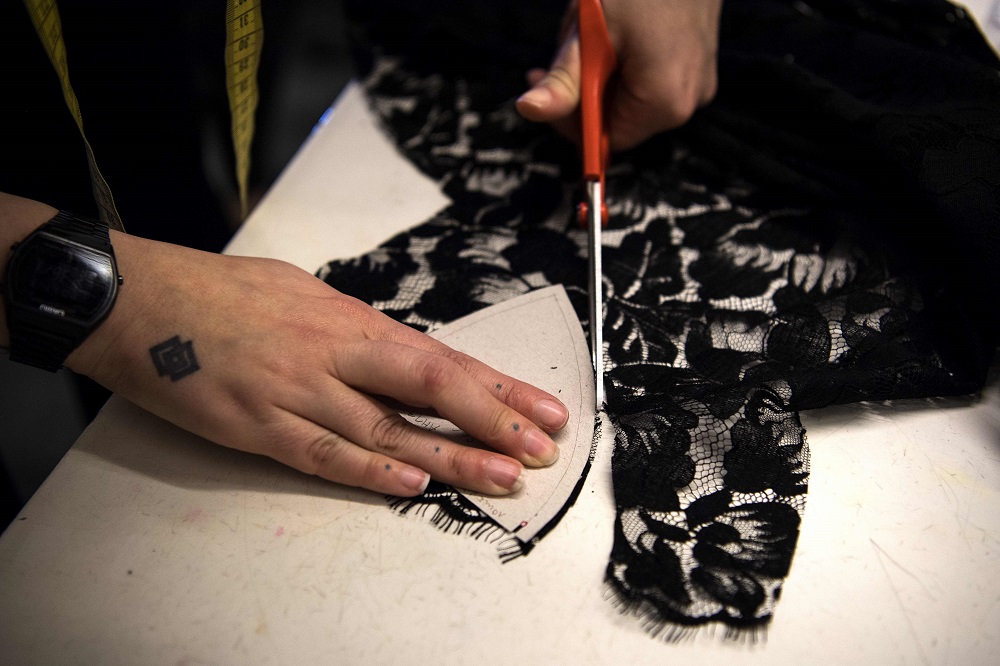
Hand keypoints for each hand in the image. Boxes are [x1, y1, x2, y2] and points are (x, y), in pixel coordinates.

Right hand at [66, 230, 568, 497]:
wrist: (139, 299)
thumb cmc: (222, 291)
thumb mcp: (302, 292)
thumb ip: (353, 330)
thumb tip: (397, 356)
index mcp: (349, 321)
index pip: (442, 357)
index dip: (499, 387)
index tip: (545, 408)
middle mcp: (333, 356)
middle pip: (430, 388)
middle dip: (495, 420)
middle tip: (544, 447)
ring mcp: (297, 393)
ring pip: (387, 432)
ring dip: (449, 458)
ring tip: (502, 477)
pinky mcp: (257, 428)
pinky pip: (323, 454)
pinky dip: (369, 473)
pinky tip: (412, 487)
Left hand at [516, 0, 721, 149]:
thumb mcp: (589, 32)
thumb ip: (562, 80)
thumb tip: (529, 110)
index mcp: (664, 103)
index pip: (604, 140)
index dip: (570, 121)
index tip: (547, 85)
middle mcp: (688, 103)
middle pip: (619, 122)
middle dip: (584, 94)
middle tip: (564, 54)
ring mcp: (699, 85)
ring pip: (633, 100)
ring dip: (604, 78)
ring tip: (593, 35)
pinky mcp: (700, 67)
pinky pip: (654, 83)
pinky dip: (628, 67)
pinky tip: (616, 35)